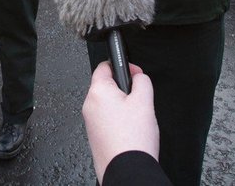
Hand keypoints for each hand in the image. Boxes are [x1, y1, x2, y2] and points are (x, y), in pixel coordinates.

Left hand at [82, 61, 157, 183]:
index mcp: (98, 92)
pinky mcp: (95, 135)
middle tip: (140, 98)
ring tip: (136, 118)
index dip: (123, 66)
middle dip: (125, 88)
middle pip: (107, 85)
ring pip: (108, 103)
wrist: (127, 169)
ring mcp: (90, 121)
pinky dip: (118, 120)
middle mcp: (90, 105)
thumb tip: (138, 76)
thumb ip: (142, 80)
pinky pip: (107, 119)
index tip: (135, 72)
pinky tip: (130, 130)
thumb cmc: (133, 140)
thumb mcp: (145, 100)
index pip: (105, 66)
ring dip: (122, 105)